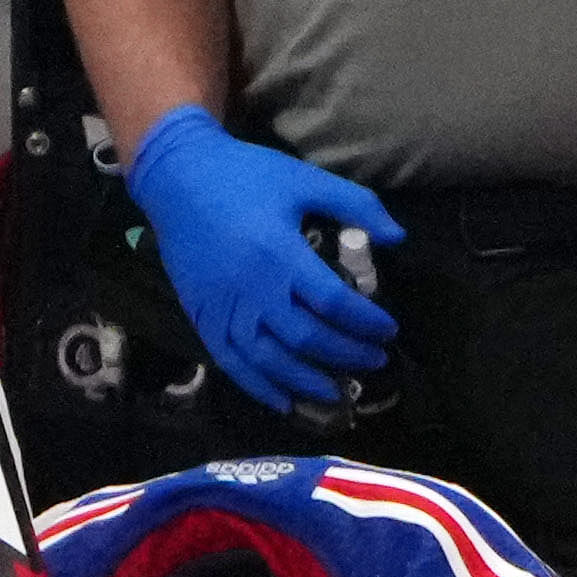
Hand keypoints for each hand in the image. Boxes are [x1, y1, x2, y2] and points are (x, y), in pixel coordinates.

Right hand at [124, 108, 398, 415]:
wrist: (177, 177)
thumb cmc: (245, 175)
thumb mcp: (304, 179)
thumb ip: (355, 204)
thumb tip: (399, 237)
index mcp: (279, 253)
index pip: (333, 302)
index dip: (366, 322)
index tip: (388, 329)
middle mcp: (252, 288)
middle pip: (306, 339)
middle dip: (346, 355)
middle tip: (374, 360)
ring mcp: (224, 307)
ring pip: (269, 361)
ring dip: (307, 382)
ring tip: (337, 391)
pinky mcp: (202, 317)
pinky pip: (232, 362)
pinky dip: (259, 387)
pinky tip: (284, 401)